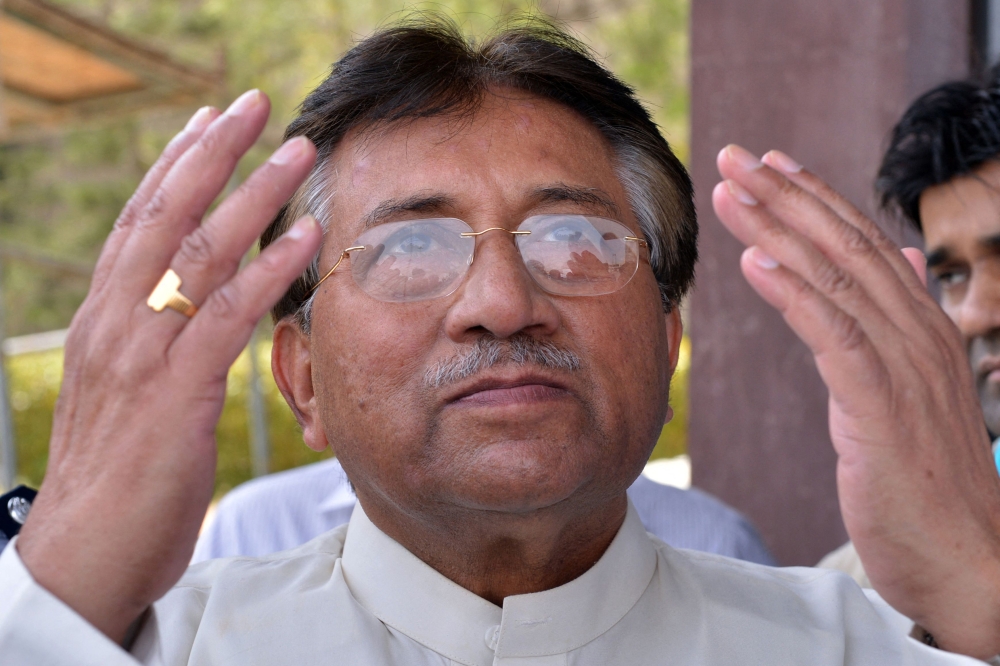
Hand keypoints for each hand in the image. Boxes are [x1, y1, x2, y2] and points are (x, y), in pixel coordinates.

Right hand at [14, 91, 321, 642]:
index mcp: (104, 318)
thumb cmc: (115, 473)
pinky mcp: (175, 393)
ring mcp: (142, 354)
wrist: (84, 549)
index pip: (139, 222)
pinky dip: (270, 273)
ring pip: (199, 254)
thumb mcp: (125, 391)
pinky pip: (228, 318)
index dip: (174, 166)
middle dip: (211, 153)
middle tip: (253, 103)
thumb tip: (189, 308)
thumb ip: (151, 341)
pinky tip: (306, 238)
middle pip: (164, 217)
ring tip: (297, 152)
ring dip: (253, 197)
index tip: (208, 121)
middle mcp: (116, 322)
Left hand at [713, 145, 999, 658]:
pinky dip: (793, 293)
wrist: (967, 560)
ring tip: (731, 191)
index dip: (816, 200)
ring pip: (836, 279)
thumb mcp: (911, 393)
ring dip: (779, 229)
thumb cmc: (928, 482)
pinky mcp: (882, 407)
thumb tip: (903, 264)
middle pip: (846, 248)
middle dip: (786, 196)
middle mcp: (918, 335)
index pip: (865, 246)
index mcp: (921, 330)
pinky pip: (834, 336)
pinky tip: (754, 262)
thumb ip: (899, 327)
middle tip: (735, 155)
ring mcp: (905, 368)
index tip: (771, 165)